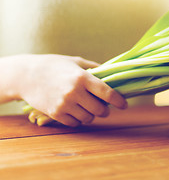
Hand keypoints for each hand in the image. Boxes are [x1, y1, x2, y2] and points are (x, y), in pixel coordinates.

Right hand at [0, 54, 126, 126]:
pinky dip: (78, 119)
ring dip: (92, 115)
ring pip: (89, 118)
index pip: (107, 93)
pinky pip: (75, 123)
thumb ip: (95, 68)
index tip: (124, 104)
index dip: (119, 101)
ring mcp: (64, 104)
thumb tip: (112, 74)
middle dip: (105, 110)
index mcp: (83, 77)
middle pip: (100, 110)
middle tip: (104, 107)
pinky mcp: (55, 114)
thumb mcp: (76, 62)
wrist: (27, 75)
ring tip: (88, 107)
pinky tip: (76, 111)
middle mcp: (75, 92)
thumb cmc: (54, 65)